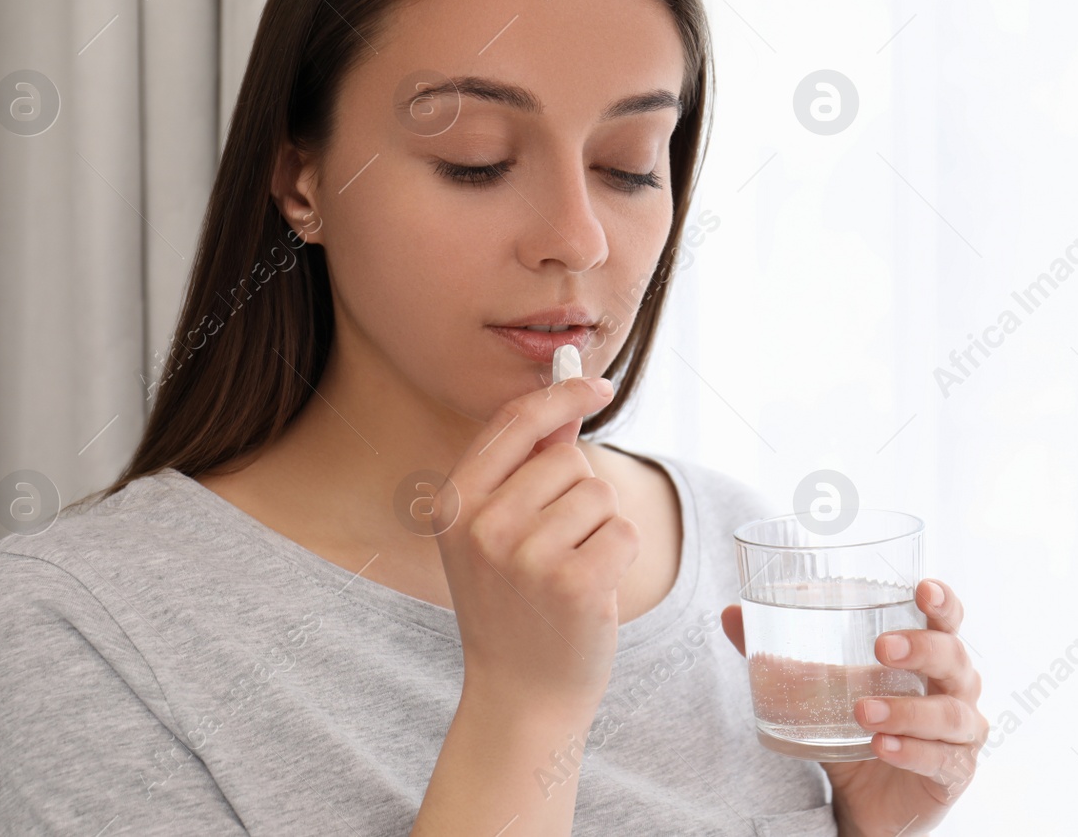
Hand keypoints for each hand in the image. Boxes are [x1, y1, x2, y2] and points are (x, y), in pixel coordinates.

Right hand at [435, 375, 640, 718]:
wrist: (520, 694)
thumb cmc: (515, 603)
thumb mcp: (497, 531)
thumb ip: (526, 464)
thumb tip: (568, 396)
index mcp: (453, 502)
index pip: (514, 420)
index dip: (561, 394)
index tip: (597, 384)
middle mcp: (481, 525)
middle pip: (568, 458)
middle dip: (578, 494)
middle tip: (555, 549)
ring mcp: (525, 555)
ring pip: (600, 493)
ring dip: (600, 528)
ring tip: (569, 571)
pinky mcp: (574, 583)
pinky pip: (624, 530)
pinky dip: (621, 556)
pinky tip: (591, 591)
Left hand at [720, 579, 984, 835]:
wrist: (866, 800)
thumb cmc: (855, 727)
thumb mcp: (819, 689)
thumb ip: (781, 654)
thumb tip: (731, 614)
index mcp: (929, 656)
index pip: (947, 620)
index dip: (943, 601)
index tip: (923, 588)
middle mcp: (954, 688)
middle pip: (955, 658)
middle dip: (922, 648)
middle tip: (881, 648)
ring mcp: (960, 733)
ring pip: (951, 714)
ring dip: (907, 710)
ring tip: (863, 712)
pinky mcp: (954, 773)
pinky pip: (943, 759)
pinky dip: (912, 751)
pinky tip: (883, 748)